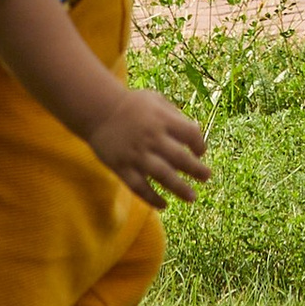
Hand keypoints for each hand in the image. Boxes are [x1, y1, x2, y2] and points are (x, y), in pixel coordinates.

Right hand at [82, 81, 210, 206]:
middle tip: (206, 177)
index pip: (190, 134)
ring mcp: (136, 155)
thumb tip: (196, 132)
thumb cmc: (131, 105)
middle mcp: (152, 138)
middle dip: (196, 170)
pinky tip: (164, 205)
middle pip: (180, 158)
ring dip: (179, 188)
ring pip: (163, 176)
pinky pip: (139, 187)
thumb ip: (175, 114)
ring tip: (192, 197)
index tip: (200, 153)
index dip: (199, 144)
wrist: (98, 111)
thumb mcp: (155, 99)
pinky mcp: (122, 168)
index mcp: (162, 120)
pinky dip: (152, 198)